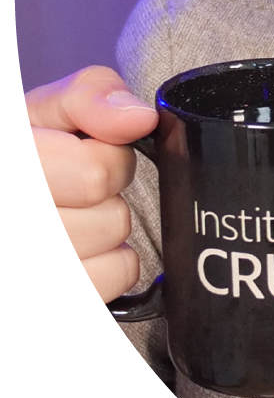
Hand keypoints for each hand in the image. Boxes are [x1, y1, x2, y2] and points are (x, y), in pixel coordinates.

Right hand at [27, 66, 158, 302]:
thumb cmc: (36, 150)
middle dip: (108, 196)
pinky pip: (110, 280)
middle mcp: (12, 218)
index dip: (111, 160)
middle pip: (110, 217)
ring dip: (107, 230)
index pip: (96, 175)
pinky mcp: (48, 299)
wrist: (31, 183)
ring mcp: (25, 268)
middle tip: (77, 190)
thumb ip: (93, 97)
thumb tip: (138, 118)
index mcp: (12, 163)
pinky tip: (80, 251)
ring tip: (73, 218)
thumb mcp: (53, 108)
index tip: (87, 154)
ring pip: (111, 250)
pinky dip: (108, 265)